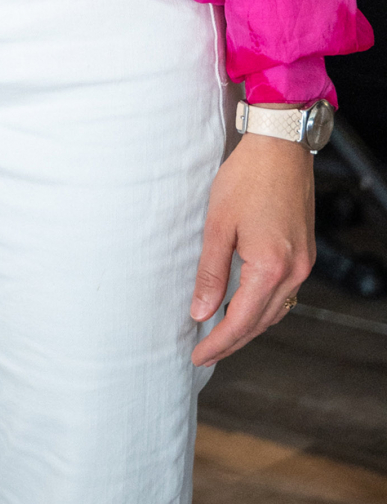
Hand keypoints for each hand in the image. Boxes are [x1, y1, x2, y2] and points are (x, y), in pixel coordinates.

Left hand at [190, 132, 314, 367]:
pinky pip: (284, 292)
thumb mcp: (217, 225)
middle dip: (232, 340)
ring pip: (276, 310)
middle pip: (261, 322)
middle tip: (206, 352)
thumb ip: (210, 272)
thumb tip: (200, 312)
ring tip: (221, 333)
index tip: (199, 356)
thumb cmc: (246, 178)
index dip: (218, 343)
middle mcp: (294, 271)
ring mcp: (303, 263)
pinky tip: (246, 304)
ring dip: (249, 325)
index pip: (241, 321)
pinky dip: (263, 306)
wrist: (280, 147)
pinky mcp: (305, 253)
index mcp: (270, 267)